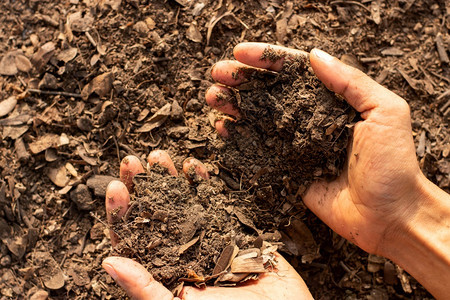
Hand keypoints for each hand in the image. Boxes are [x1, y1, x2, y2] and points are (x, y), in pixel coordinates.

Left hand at [103, 151, 312, 299]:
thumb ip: (145, 288)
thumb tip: (108, 261)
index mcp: (164, 272)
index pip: (134, 240)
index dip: (122, 213)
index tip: (116, 187)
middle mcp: (182, 252)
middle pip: (155, 214)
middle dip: (142, 187)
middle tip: (133, 161)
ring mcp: (207, 238)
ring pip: (182, 203)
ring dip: (169, 179)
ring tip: (160, 157)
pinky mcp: (231, 229)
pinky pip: (214, 201)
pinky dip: (203, 183)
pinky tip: (193, 166)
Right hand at [206, 42, 420, 254]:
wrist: (389, 217)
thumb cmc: (394, 165)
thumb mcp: (385, 113)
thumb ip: (351, 83)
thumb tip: (315, 55)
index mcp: (331, 101)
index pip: (293, 72)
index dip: (266, 60)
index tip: (240, 52)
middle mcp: (309, 119)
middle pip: (268, 93)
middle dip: (241, 80)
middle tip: (217, 74)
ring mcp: (295, 144)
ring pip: (257, 118)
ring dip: (233, 105)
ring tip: (213, 98)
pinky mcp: (286, 170)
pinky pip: (257, 150)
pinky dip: (237, 138)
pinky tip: (222, 129)